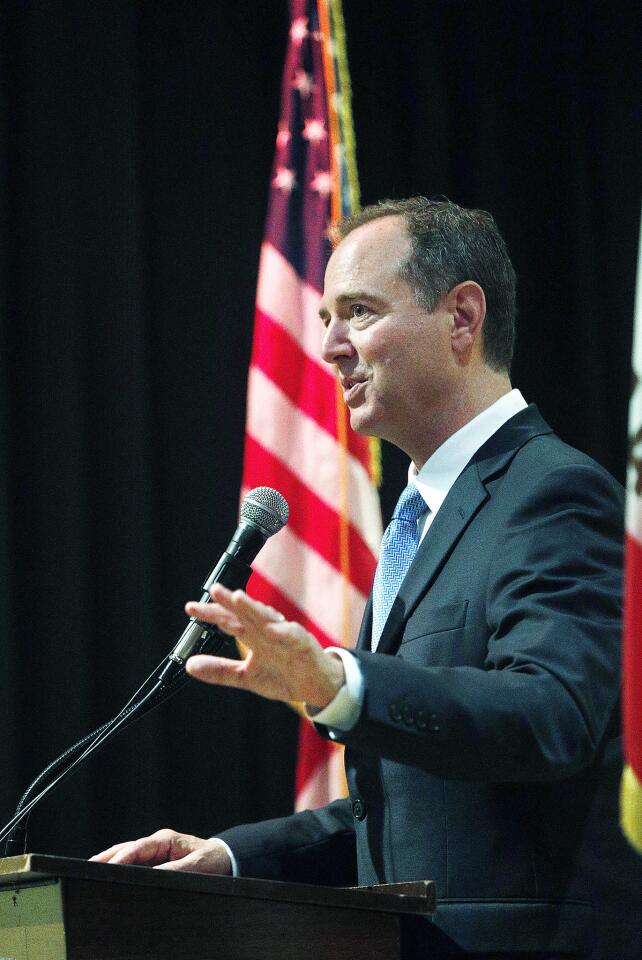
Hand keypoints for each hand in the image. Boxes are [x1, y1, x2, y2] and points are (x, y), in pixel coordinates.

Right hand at [89, 829, 231, 873]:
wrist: (224, 859)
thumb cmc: (212, 859)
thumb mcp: (196, 865)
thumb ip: (175, 869)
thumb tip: (154, 875)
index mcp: (166, 839)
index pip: (138, 847)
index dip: (122, 857)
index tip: (108, 866)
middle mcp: (157, 843)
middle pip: (126, 848)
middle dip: (107, 857)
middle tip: (87, 867)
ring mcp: (155, 851)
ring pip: (127, 855)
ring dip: (110, 861)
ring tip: (91, 870)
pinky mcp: (155, 861)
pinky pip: (133, 863)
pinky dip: (120, 867)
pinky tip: (109, 874)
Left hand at [185, 584, 344, 708]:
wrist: (316, 687)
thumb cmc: (283, 675)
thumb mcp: (246, 677)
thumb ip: (219, 670)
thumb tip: (189, 665)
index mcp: (252, 635)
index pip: (228, 620)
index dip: (210, 614)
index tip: (191, 608)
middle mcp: (266, 630)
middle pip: (244, 613)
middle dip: (228, 602)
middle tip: (214, 590)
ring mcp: (284, 634)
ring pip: (266, 618)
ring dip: (252, 608)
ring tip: (237, 598)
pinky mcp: (302, 643)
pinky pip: (292, 635)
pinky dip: (281, 630)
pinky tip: (270, 628)